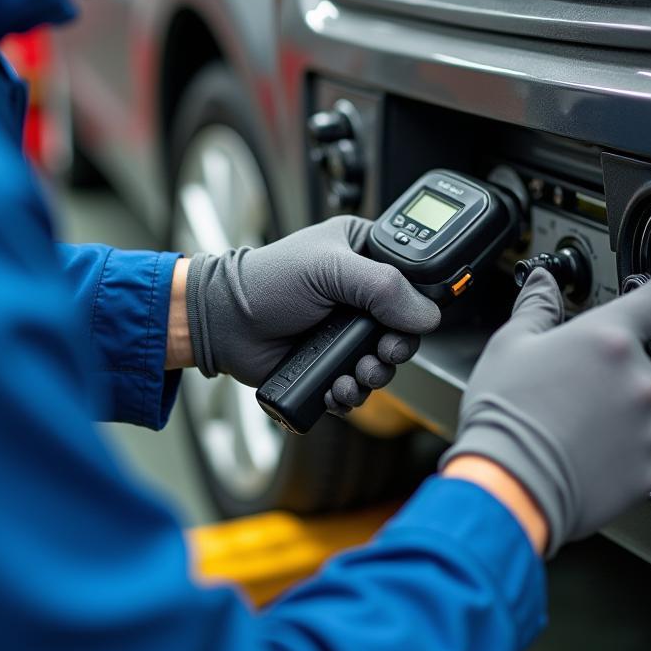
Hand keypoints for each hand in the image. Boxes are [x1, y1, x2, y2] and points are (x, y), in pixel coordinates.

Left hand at [185, 216, 440, 413]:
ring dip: (374, 376)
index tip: (406, 323)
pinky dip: (351, 394)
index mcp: (364, 256)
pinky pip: (357, 387)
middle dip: (395, 349)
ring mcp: (345, 331)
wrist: (223, 323)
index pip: (412, 280)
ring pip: (383, 363)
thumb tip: (426, 314)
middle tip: (380, 354)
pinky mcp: (330, 363)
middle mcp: (360, 295)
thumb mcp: (330, 268)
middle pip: (403, 328)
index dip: (416, 305)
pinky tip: (336, 388)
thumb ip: (383, 286)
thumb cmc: (267, 281)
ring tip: (354, 376)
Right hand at [440, 263, 650, 555]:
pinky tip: (579, 451)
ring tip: (567, 423)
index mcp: (609, 339)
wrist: (509, 486)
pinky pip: (636, 448)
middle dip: (606, 368)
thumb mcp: (511, 345)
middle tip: (566, 384)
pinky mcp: (648, 469)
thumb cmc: (507, 413)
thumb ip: (537, 306)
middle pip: (633, 362)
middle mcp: (639, 380)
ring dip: (611, 410)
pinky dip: (614, 449)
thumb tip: (543, 282)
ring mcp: (647, 427)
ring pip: (635, 407)